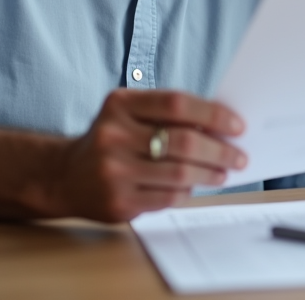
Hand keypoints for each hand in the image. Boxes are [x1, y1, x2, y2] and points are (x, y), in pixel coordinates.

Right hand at [53, 88, 245, 220]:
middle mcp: (114, 135)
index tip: (237, 125)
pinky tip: (194, 187)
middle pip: (184, 141)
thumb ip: (167, 114)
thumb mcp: (129, 114)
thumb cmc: (111, 140)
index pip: (177, 103)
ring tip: (223, 172)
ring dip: (210, 174)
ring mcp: (114, 171)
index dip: (213, 114)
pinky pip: (167, 197)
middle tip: (239, 156)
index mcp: (120, 104)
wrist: (65, 176)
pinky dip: (187, 192)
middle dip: (220, 150)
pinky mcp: (118, 201)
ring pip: (180, 173)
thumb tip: (220, 124)